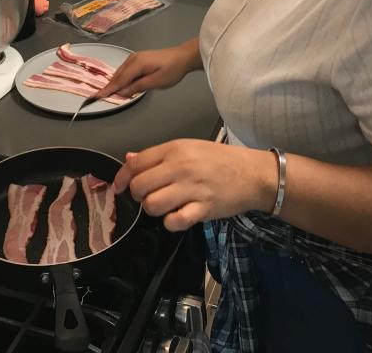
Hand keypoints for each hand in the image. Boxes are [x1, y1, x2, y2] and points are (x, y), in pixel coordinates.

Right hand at [98, 40, 199, 98]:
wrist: (182, 57)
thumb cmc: (172, 70)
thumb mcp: (156, 82)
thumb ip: (137, 87)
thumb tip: (122, 92)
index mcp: (137, 64)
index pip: (119, 80)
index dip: (108, 89)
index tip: (97, 96)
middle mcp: (133, 59)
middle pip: (117, 76)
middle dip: (110, 87)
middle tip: (102, 98)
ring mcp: (135, 57)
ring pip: (120, 73)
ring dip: (116, 83)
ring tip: (112, 94)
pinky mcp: (137, 59)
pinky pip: (125, 70)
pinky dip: (122, 78)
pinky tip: (123, 85)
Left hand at [112, 140, 277, 230]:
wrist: (253, 174)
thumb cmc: (221, 160)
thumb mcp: (189, 148)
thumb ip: (158, 156)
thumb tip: (130, 159)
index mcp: (175, 149)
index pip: (136, 163)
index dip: (122, 177)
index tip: (118, 187)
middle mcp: (180, 167)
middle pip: (140, 186)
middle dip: (139, 196)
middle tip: (149, 196)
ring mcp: (192, 188)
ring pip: (152, 205)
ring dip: (154, 210)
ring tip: (165, 206)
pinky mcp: (203, 208)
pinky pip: (174, 221)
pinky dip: (171, 222)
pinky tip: (178, 216)